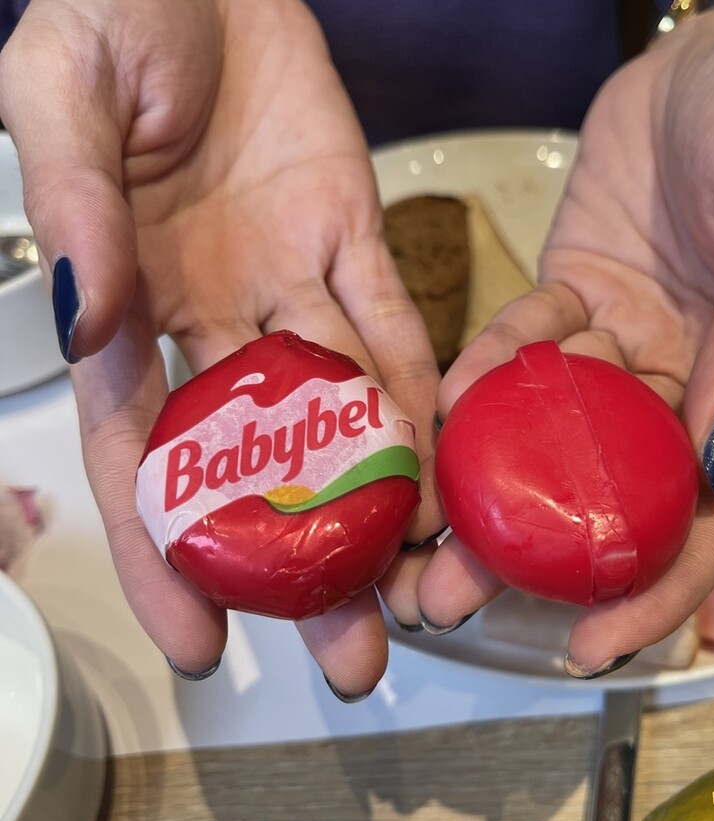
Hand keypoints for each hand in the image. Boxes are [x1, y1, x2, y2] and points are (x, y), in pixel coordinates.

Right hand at [0, 0, 442, 692]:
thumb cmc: (110, 18)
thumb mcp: (61, 102)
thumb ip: (74, 211)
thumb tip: (88, 321)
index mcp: (132, 308)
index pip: (148, 462)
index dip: (173, 557)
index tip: (206, 645)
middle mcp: (215, 320)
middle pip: (264, 466)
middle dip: (308, 564)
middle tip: (356, 657)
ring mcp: (289, 284)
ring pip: (340, 413)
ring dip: (381, 498)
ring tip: (423, 584)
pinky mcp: (352, 237)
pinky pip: (389, 325)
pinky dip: (417, 391)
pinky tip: (444, 459)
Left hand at [419, 0, 713, 673]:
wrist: (713, 50)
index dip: (662, 584)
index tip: (599, 643)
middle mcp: (690, 385)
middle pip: (616, 493)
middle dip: (542, 555)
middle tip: (460, 604)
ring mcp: (625, 348)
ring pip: (554, 434)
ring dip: (491, 486)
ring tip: (427, 541)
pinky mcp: (573, 303)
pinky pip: (523, 348)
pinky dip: (488, 373)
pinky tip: (450, 403)